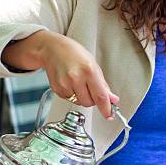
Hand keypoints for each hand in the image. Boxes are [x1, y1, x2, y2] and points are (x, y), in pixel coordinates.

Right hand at [2, 31, 118, 118]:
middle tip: (90, 88)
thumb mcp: (94, 65)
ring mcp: (65, 84)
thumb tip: (112, 99)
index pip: (100, 96)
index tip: (109, 115)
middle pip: (89, 103)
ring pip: (79, 102)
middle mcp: (76, 78)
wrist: (52, 49)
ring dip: (82, 97)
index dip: (106, 108)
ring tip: (78, 83)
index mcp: (89, 70)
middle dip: (93, 99)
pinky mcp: (57, 89)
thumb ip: (103, 85)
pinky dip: (72, 95)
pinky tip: (70, 83)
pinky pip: (69, 100)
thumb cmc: (74, 54)